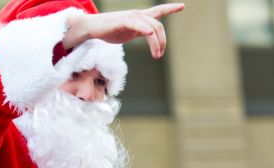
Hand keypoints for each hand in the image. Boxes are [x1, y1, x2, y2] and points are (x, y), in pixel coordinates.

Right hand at [64, 3, 184, 57]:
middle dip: (163, 42)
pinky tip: (150, 35)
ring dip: (157, 44)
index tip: (182, 6)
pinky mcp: (122, 21)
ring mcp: (131, 17)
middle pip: (158, 26)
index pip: (158, 11)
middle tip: (159, 56)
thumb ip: (141, 33)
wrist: (92, 28)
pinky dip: (145, 29)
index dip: (170, 8)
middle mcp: (137, 15)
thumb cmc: (110, 31)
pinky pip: (137, 24)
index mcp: (140, 18)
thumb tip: (150, 37)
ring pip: (151, 28)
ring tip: (156, 56)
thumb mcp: (130, 32)